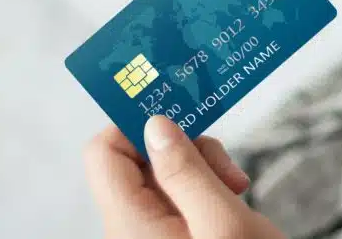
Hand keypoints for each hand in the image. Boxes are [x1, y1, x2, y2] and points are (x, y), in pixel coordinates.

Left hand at [84, 116, 284, 238]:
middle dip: (186, 150)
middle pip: (138, 160)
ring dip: (202, 170)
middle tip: (226, 169)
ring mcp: (151, 237)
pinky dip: (206, 189)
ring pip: (163, 177)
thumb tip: (155, 124)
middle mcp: (130, 231)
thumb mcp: (223, 220)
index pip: (105, 151)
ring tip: (237, 190)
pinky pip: (178, 199)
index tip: (185, 114)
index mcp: (130, 225)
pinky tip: (232, 201)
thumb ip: (186, 170)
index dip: (138, 124)